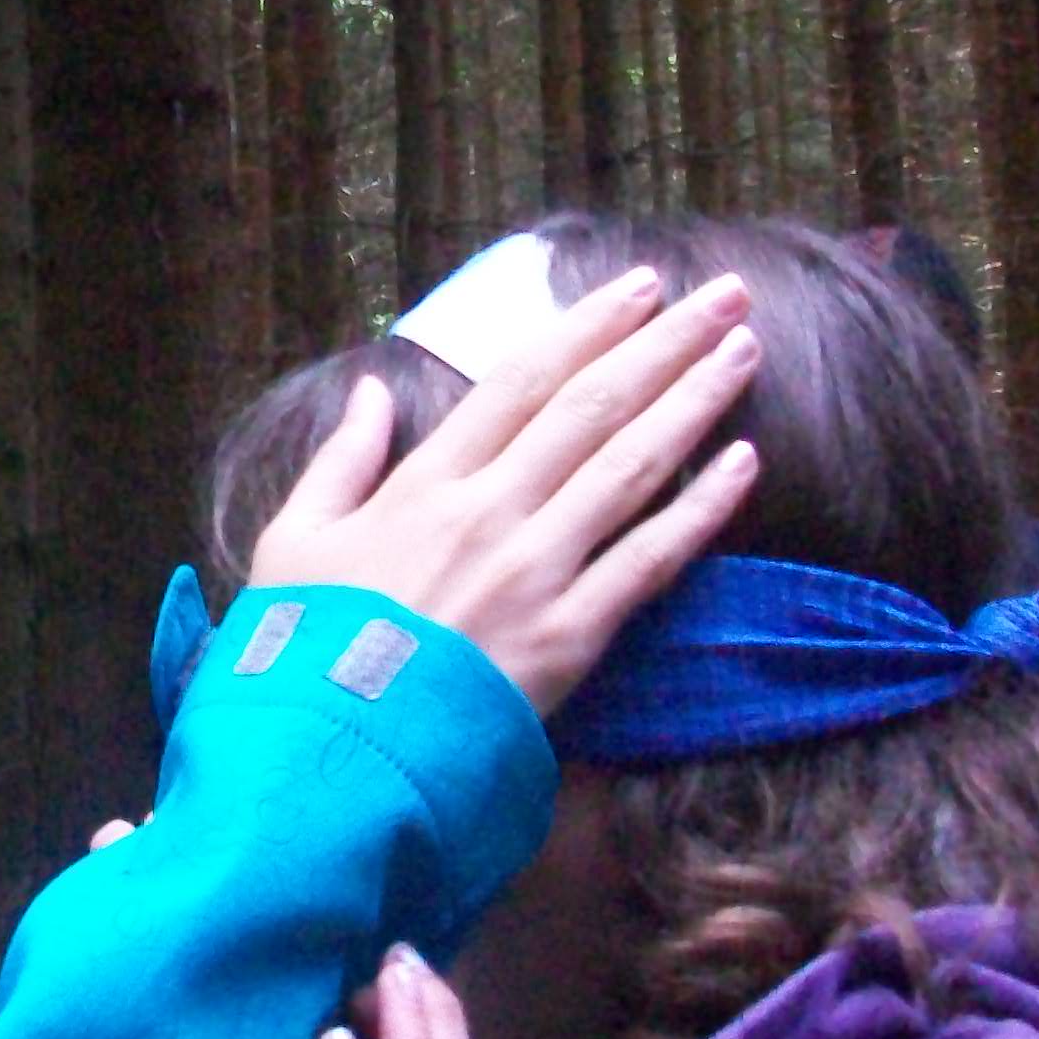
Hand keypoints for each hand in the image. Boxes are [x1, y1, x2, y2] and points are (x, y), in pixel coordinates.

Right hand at [245, 265, 762, 713]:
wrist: (334, 751)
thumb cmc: (304, 650)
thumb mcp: (293, 541)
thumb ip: (339, 460)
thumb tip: (367, 388)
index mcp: (427, 482)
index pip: (521, 381)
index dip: (587, 328)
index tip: (639, 288)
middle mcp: (494, 509)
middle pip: (594, 405)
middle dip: (665, 342)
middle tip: (725, 295)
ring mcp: (538, 569)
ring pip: (633, 465)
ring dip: (694, 401)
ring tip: (744, 349)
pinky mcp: (572, 634)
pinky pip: (650, 560)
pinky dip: (701, 508)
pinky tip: (743, 462)